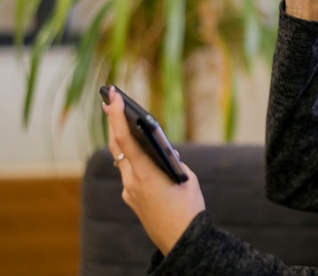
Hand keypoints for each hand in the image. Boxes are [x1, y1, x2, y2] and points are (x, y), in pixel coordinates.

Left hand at [102, 86, 205, 255]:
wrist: (181, 239)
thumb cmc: (188, 207)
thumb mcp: (186, 177)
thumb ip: (172, 161)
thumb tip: (162, 150)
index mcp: (146, 173)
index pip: (125, 139)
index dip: (116, 115)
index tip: (113, 96)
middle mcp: (132, 181)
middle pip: (117, 146)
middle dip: (112, 121)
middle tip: (108, 99)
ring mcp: (129, 190)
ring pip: (122, 159)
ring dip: (122, 139)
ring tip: (120, 119)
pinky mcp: (132, 198)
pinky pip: (129, 173)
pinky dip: (133, 159)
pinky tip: (139, 152)